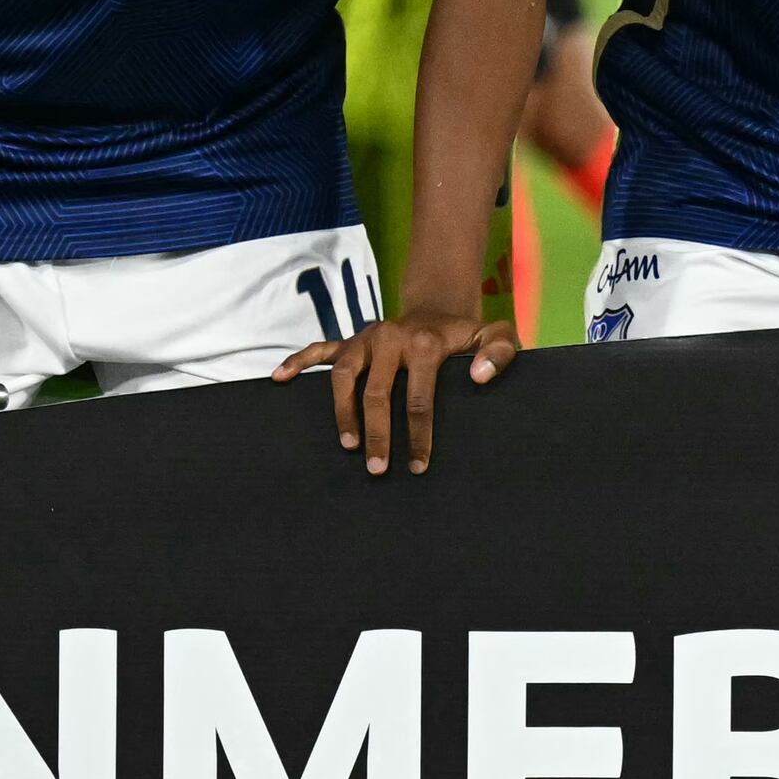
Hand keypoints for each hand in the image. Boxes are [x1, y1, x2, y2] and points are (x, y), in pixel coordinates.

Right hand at [278, 299, 516, 475]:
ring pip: (343, 376)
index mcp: (424, 342)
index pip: (418, 396)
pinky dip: (297, 361)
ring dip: (341, 412)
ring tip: (348, 445)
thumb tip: (480, 377)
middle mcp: (389, 338)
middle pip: (376, 392)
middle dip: (378, 434)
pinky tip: (279, 378)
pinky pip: (319, 350)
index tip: (419, 464)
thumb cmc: (466, 335)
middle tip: (377, 469)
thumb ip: (499, 353)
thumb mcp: (497, 335)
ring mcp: (365, 338)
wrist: (438, 309)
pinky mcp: (350, 340)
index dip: (419, 434)